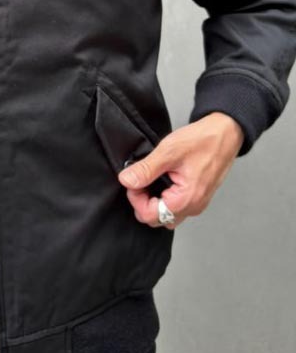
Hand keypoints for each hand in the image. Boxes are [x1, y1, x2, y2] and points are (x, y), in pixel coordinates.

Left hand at [116, 112, 244, 228]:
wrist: (225, 133)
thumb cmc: (203, 141)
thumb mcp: (168, 152)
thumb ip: (146, 169)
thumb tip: (127, 181)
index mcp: (186, 199)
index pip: (149, 215)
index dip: (135, 198)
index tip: (134, 180)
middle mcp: (193, 207)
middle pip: (156, 218)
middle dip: (142, 201)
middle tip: (141, 178)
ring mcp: (196, 203)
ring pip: (165, 214)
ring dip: (152, 201)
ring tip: (150, 178)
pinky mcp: (196, 196)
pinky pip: (174, 206)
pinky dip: (162, 197)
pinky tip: (160, 180)